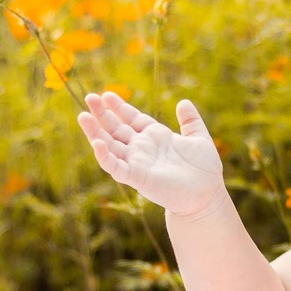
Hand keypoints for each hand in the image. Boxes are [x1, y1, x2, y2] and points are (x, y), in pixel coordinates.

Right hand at [77, 92, 224, 215]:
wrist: (207, 195)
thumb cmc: (205, 170)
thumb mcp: (199, 138)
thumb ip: (191, 121)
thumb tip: (183, 102)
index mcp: (156, 137)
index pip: (132, 119)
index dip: (119, 107)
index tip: (106, 95)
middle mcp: (143, 149)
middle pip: (116, 129)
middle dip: (102, 115)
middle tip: (89, 98)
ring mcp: (138, 163)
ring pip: (110, 146)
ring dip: (95, 132)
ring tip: (83, 116)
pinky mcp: (137, 177)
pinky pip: (117, 167)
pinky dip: (105, 156)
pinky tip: (97, 143)